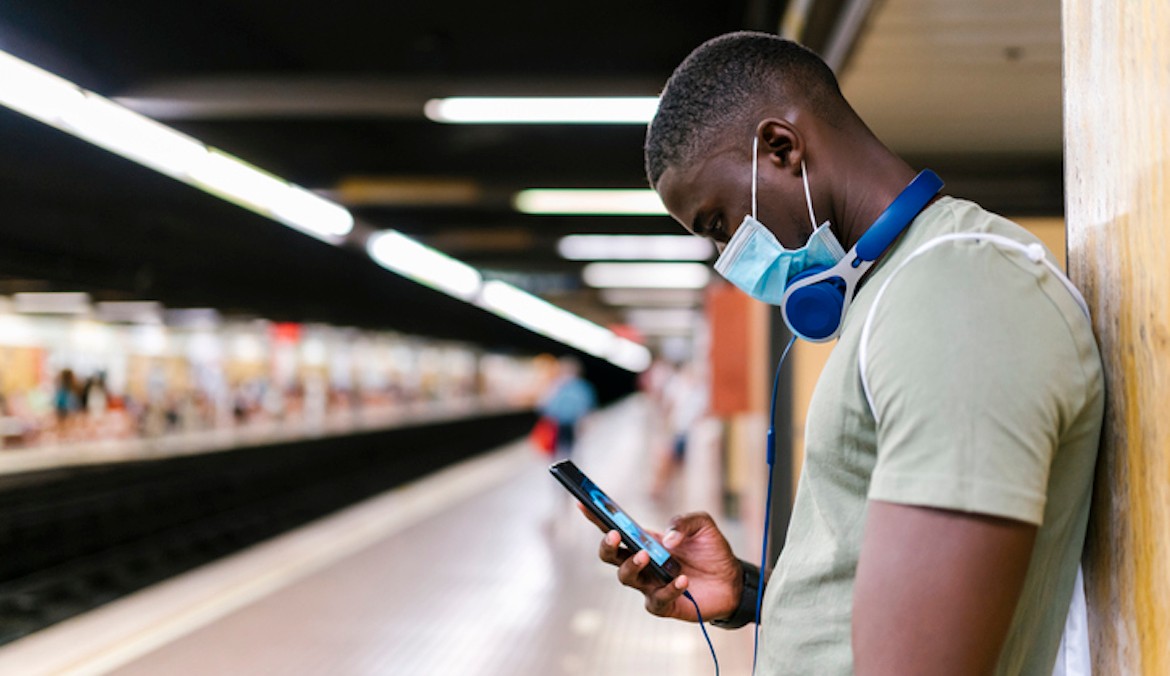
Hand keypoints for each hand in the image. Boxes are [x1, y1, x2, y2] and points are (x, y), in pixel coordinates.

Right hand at [580, 505, 741, 622]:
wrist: (733, 580)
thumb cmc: (712, 551)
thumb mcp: (702, 525)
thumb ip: (684, 521)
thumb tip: (666, 539)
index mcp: (645, 541)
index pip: (614, 528)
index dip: (596, 517)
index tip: (583, 504)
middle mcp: (642, 564)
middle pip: (610, 556)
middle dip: (607, 545)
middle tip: (615, 534)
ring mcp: (650, 585)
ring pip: (626, 578)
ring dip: (632, 565)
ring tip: (647, 555)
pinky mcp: (664, 605)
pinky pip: (657, 599)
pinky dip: (669, 588)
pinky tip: (682, 579)